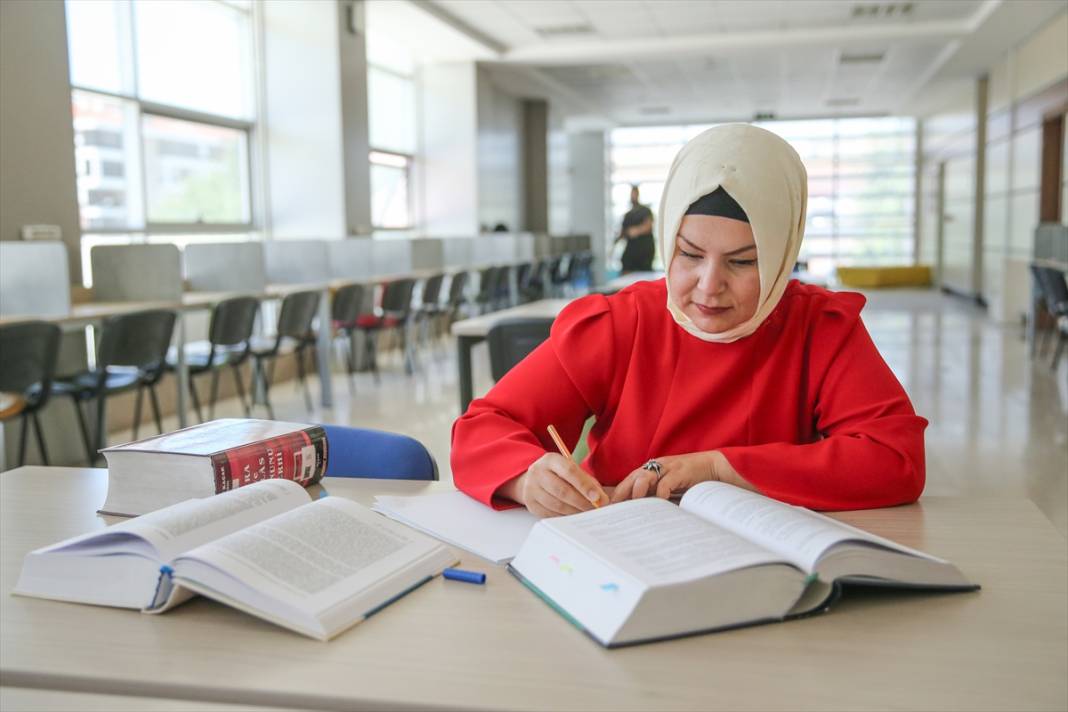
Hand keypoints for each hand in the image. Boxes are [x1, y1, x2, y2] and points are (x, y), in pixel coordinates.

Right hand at [500, 453, 608, 517]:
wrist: (534, 478)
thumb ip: (586, 481)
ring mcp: (531, 489)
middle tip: (595, 509)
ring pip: (556, 504)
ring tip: (587, 514)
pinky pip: (550, 514)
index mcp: (550, 460)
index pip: (569, 471)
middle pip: (562, 490)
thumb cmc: (559, 474)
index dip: (585, 485)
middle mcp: (538, 472)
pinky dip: (565, 517)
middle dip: (582, 502)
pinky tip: (574, 516)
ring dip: (575, 512)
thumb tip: (601, 499)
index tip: (597, 497)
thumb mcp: (571, 469)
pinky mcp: (530, 504)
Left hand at [610, 451, 752, 503]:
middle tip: (613, 510)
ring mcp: (668, 467)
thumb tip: (642, 517)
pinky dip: (660, 492)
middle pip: (631, 478)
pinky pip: (665, 481)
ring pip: (644, 476)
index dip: (618, 494)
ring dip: (636, 492)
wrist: (715, 467)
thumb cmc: (692, 480)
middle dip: (621, 494)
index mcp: (651, 470)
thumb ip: (656, 496)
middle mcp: (656, 467)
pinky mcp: (680, 470)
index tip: (609, 510)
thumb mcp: (670, 488)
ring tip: (632, 506)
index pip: (628, 481)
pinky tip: (658, 503)